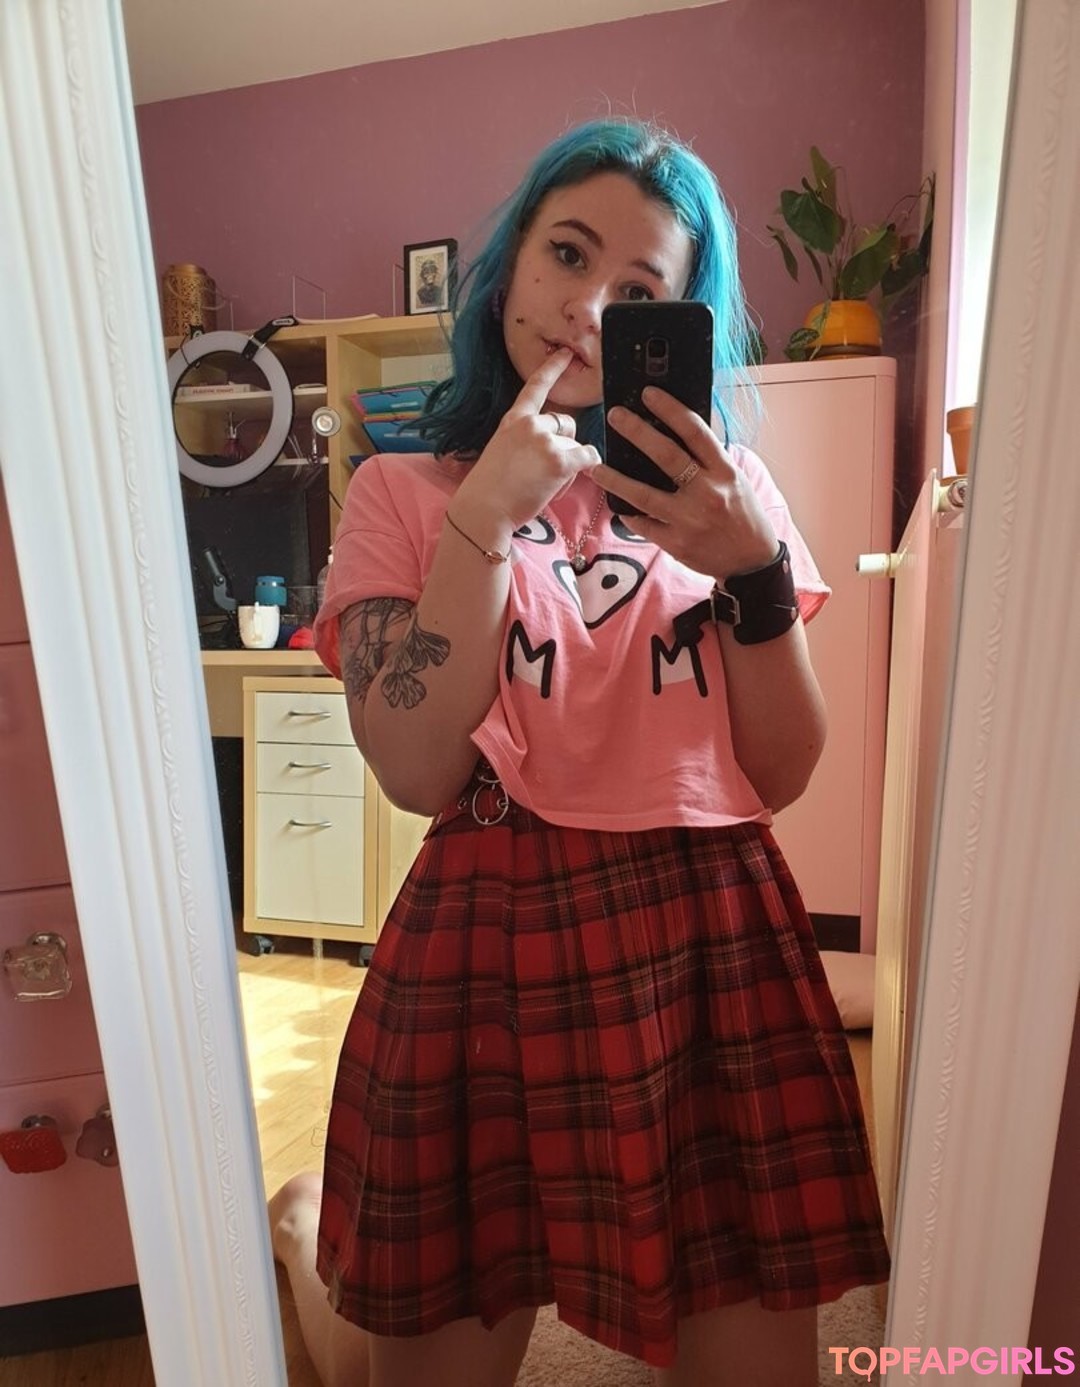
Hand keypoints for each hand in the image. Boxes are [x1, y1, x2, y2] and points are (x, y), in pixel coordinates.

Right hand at [453, 349, 599, 529]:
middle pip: (567, 423)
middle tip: (546, 469)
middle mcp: (530, 424)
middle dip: (566, 442)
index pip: (536, 387)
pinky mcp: (560, 461)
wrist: (483, 509)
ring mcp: (545, 441)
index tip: (567, 355)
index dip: (553, 369)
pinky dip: (587, 467)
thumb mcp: (501, 452)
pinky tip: (570, 479)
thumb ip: (523, 441)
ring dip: (570, 464)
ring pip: (576, 445)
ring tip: (545, 485)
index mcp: (513, 420)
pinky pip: (588, 457)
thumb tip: (549, 449)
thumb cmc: (488, 489)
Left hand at [593, 386, 779, 580]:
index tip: (649, 394)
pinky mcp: (677, 543)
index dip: (671, 409)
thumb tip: (676, 433)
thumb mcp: (735, 480)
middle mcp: (707, 493)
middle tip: (615, 416)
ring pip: (644, 495)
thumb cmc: (743, 514)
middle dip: (637, 432)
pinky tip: (618, 504)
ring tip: (596, 468)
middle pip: (667, 456)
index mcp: (725, 472)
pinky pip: (644, 525)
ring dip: (616, 480)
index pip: (696, 432)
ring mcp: (690, 520)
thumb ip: (710, 460)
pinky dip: (629, 513)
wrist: (751, 562)